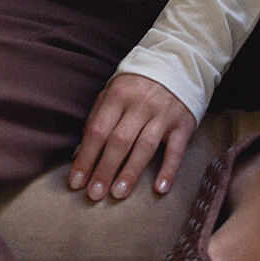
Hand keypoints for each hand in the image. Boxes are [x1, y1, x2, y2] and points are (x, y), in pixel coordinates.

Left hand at [70, 74, 195, 202]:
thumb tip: (77, 155)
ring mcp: (163, 115)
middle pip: (119, 141)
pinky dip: (168, 170)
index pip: (97, 131)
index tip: (76, 182)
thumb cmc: (136, 87)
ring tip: (118, 194)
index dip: (86, 158)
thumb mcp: (112, 95)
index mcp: (117, 96)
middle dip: (105, 170)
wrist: (177, 65)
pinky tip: (160, 188)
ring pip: (145, 147)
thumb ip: (95, 121)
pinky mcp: (183, 124)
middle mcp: (140, 105)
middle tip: (94, 194)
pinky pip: (176, 150)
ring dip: (130, 172)